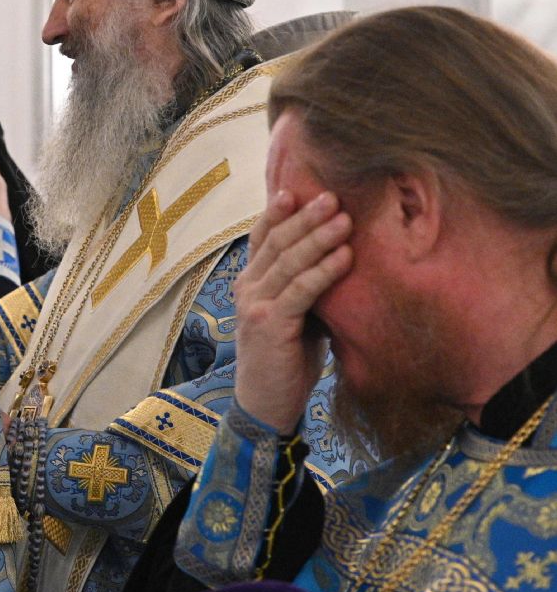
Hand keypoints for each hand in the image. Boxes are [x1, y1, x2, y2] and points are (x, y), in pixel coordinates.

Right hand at [234, 190, 352, 431]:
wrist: (266, 403)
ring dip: (318, 237)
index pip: (261, 238)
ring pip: (288, 261)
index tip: (298, 189)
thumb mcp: (295, 315)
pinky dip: (324, 270)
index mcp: (249, 282)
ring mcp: (255, 305)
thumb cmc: (286, 359)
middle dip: (305, 216)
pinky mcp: (270, 323)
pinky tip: (345, 256)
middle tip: (332, 195)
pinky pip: (301, 289)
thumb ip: (305, 287)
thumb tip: (341, 256)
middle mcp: (246, 288)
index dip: (277, 212)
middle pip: (276, 242)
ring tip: (344, 219)